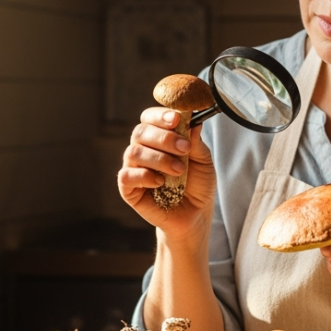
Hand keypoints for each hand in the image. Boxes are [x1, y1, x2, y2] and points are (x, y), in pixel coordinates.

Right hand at [117, 107, 215, 236]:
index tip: (176, 120)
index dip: (160, 115)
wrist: (195, 215)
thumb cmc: (197, 185)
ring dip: (159, 159)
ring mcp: (133, 168)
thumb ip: (195, 141)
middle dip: (164, 138)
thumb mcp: (203, 161)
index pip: (150, 117)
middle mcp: (143, 149)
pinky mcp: (128, 188)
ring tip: (179, 170)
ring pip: (134, 151)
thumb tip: (191, 120)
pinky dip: (145, 176)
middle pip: (140, 131)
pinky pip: (126, 175)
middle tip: (185, 149)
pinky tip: (160, 183)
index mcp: (158, 137)